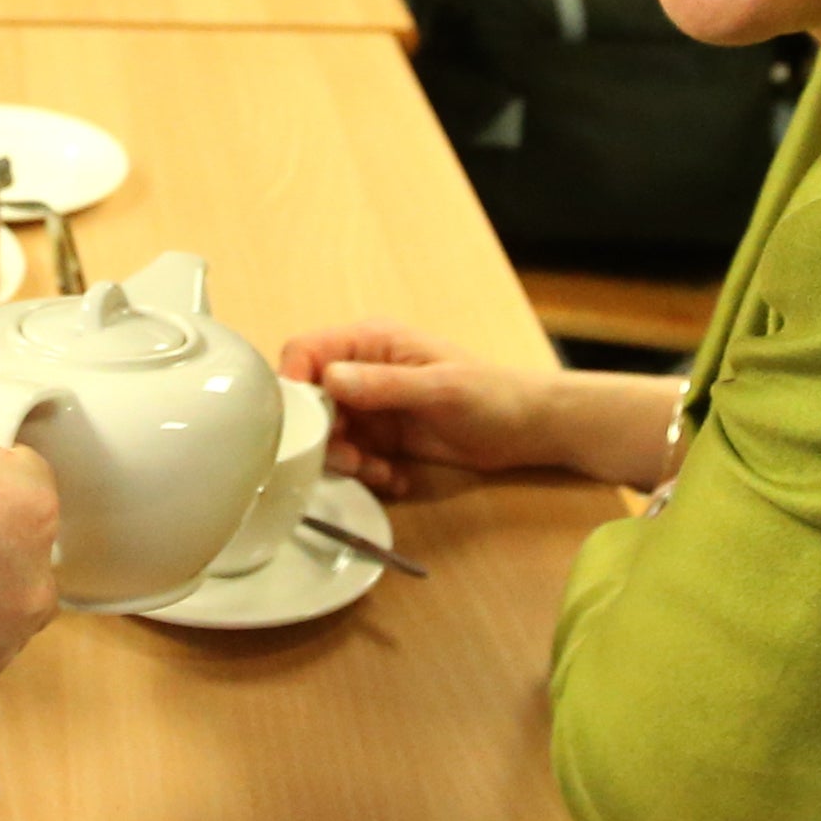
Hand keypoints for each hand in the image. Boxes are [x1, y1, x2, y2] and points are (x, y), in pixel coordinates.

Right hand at [278, 321, 559, 497]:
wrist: (529, 428)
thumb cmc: (490, 394)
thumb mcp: (440, 388)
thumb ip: (384, 385)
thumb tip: (328, 380)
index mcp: (370, 343)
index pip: (306, 352)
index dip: (292, 384)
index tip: (300, 424)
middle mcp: (362, 372)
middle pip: (310, 402)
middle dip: (324, 436)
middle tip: (353, 460)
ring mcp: (371, 407)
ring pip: (328, 436)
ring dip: (347, 461)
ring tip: (381, 472)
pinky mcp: (381, 438)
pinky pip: (354, 457)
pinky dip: (368, 473)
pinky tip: (397, 478)